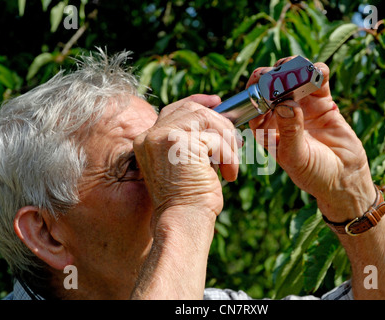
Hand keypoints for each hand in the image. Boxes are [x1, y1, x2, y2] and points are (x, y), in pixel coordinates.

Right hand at [134, 94, 238, 228]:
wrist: (184, 221)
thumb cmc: (190, 200)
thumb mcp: (189, 164)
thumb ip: (195, 142)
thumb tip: (222, 124)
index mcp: (148, 140)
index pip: (174, 109)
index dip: (198, 102)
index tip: (217, 101)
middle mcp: (150, 136)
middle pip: (193, 110)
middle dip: (220, 124)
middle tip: (235, 144)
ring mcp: (162, 137)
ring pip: (206, 119)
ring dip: (226, 141)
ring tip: (230, 164)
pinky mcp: (179, 143)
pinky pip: (214, 138)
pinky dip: (228, 155)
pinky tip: (229, 174)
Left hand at [247, 57, 375, 221]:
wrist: (344, 179)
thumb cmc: (314, 175)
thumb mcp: (297, 157)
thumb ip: (291, 132)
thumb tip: (284, 104)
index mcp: (266, 130)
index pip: (254, 105)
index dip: (256, 91)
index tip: (262, 82)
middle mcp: (280, 115)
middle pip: (271, 87)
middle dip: (273, 75)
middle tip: (281, 72)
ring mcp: (301, 107)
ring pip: (293, 79)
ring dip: (294, 68)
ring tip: (299, 67)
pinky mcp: (322, 103)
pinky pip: (317, 82)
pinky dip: (317, 73)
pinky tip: (319, 71)